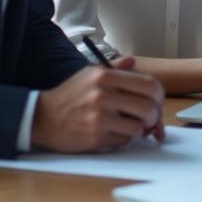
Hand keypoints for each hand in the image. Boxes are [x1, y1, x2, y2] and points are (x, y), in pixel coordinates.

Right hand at [32, 57, 165, 152]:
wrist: (42, 117)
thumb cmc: (69, 95)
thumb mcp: (89, 74)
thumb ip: (114, 68)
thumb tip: (133, 61)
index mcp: (105, 76)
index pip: (149, 85)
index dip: (159, 96)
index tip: (156, 102)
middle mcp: (103, 95)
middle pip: (149, 108)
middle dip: (154, 117)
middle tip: (150, 120)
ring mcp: (99, 117)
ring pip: (139, 127)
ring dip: (139, 130)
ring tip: (130, 126)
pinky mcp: (95, 137)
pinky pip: (124, 141)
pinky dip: (123, 139)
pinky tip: (114, 133)